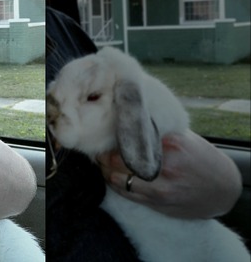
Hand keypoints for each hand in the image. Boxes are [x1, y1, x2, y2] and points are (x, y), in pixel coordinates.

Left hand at [97, 130, 241, 218]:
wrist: (222, 189)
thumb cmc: (200, 158)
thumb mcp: (183, 138)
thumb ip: (157, 130)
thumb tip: (125, 119)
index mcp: (171, 144)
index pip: (130, 137)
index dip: (113, 134)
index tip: (104, 131)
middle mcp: (165, 165)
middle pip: (118, 157)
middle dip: (104, 152)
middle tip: (97, 147)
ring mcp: (161, 186)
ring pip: (117, 177)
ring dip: (104, 169)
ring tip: (101, 161)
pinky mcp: (157, 201)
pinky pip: (125, 192)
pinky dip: (113, 183)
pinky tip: (110, 175)